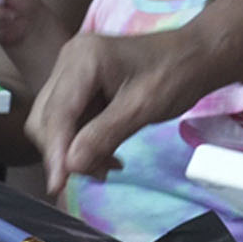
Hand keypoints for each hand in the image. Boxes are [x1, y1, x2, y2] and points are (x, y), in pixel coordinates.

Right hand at [27, 21, 237, 194]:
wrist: (196, 55)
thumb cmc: (175, 74)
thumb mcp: (142, 108)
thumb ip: (104, 136)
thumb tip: (71, 166)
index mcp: (83, 58)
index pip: (57, 113)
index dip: (55, 151)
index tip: (57, 186)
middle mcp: (69, 59)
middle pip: (47, 118)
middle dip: (65, 152)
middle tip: (98, 174)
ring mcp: (72, 70)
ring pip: (54, 122)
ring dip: (74, 150)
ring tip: (107, 165)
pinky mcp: (79, 83)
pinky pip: (69, 119)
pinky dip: (82, 141)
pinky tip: (106, 154)